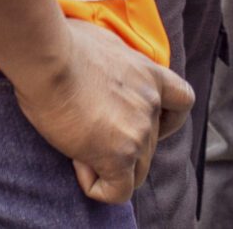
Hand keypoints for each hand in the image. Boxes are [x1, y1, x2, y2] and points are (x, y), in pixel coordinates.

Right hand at [14, 19, 193, 204]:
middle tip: (85, 129)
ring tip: (76, 143)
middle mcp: (151, 103)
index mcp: (150, 74)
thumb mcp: (103, 42)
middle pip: (151, 145)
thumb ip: (115, 62)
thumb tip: (100, 67)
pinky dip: (99, 186)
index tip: (139, 120)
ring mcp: (140, 131)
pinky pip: (119, 191)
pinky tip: (78, 163)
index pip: (182, 101)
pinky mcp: (120, 155)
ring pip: (136, 172)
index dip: (167, 120)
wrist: (49, 59)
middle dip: (120, 146)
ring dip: (108, 166)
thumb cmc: (62, 43)